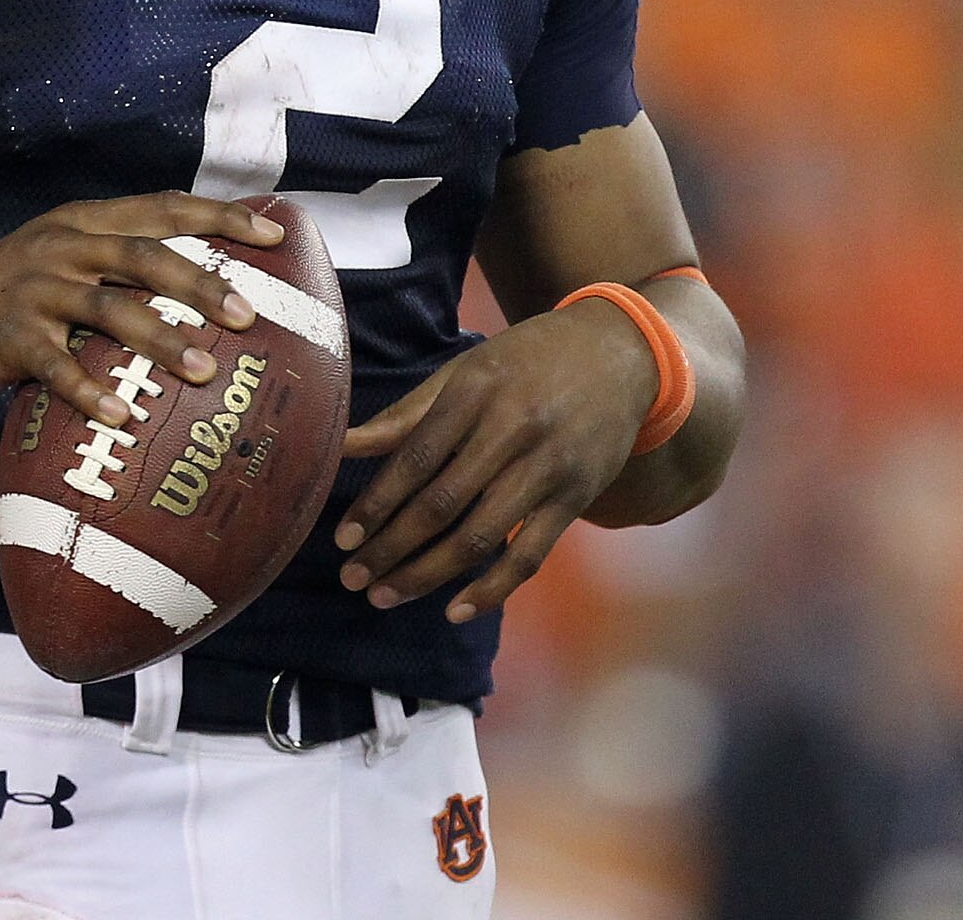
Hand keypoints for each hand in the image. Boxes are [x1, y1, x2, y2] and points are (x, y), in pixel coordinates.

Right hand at [0, 194, 268, 424]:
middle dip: (201, 283)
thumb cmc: (17, 294)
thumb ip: (121, 263)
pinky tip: (121, 417)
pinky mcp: (8, 335)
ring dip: (160, 339)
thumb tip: (209, 289)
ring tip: (204, 370)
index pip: (163, 207)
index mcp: (85, 220)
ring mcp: (33, 288)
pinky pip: (55, 365)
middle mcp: (63, 245)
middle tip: (249, 314)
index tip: (274, 236)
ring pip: (108, 308)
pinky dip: (88, 390)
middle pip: (144, 255)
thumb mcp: (64, 258)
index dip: (220, 218)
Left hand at [334, 298, 657, 622]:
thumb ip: (407, 414)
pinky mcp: (575, 498)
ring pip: (479, 537)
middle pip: (441, 504)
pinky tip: (455, 610)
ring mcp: (548, 468)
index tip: (343, 538)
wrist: (620, 352)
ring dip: (426, 575)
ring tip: (386, 595)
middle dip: (390, 547)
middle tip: (353, 578)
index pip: (415, 458)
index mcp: (476, 391)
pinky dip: (491, 589)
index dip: (375, 503)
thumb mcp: (466, 371)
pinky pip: (529, 555)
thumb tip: (342, 445)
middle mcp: (512, 429)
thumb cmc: (528, 361)